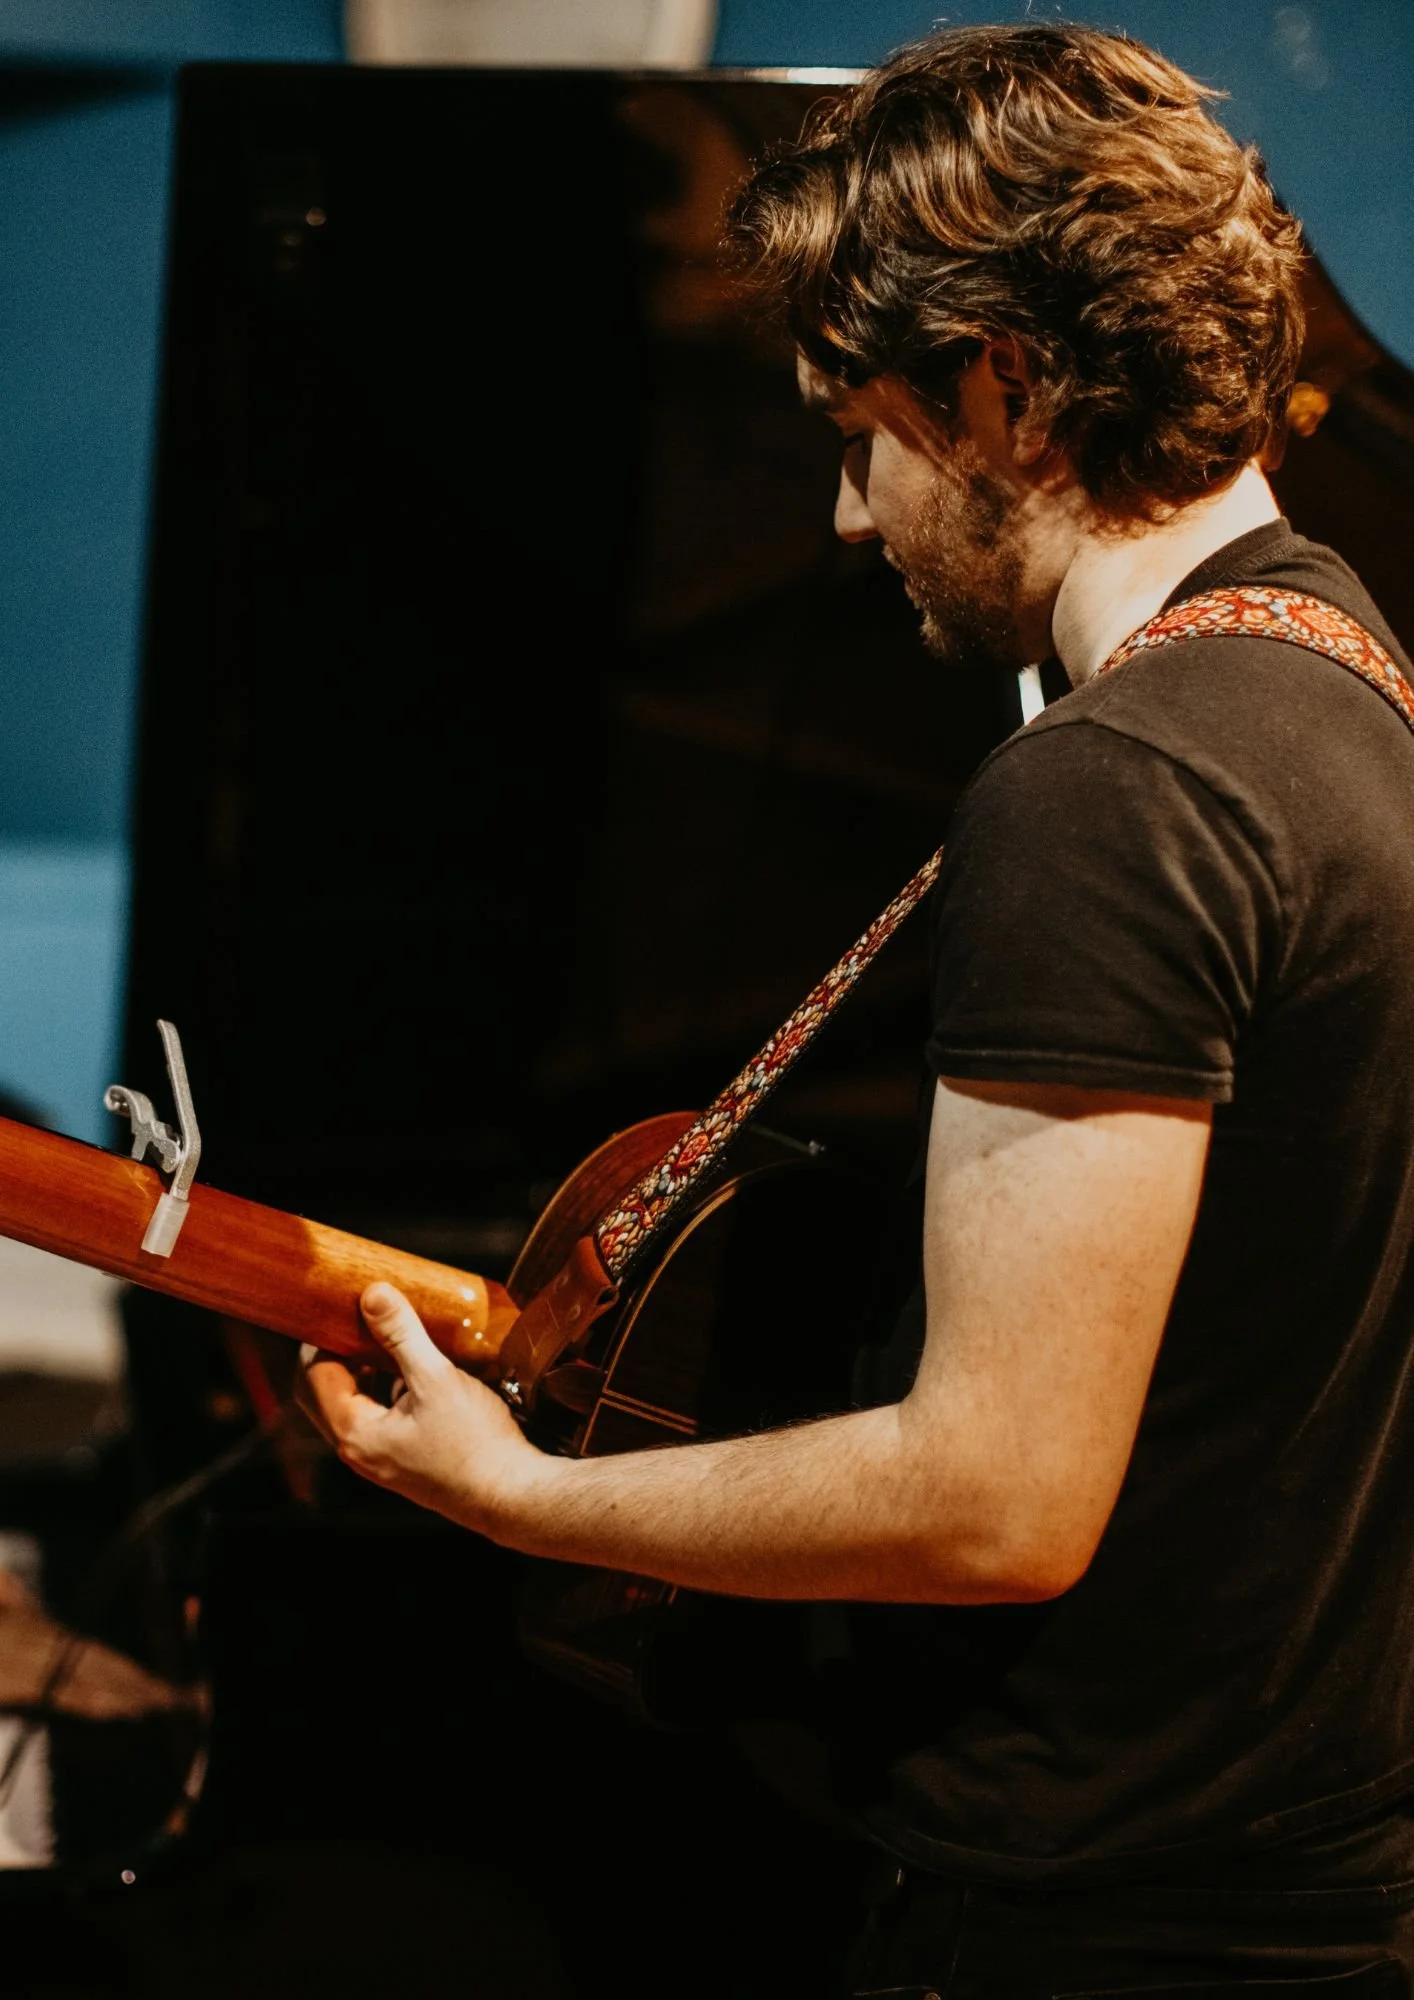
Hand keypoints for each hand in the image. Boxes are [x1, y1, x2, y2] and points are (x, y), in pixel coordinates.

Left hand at [294, 1283, 547, 1534]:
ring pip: (351, 1404)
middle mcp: (357, 1451)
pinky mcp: (401, 1460)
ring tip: (383, 1336)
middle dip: (334, 1352)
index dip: (323, 1336)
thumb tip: (372, 1294)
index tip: (344, 1305)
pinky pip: (376, 1417)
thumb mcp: (436, 1379)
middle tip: (355, 1317)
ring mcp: (379, 1458)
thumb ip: (401, 1335)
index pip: (314, 1375)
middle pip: (323, 1392)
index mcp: (354, 1433)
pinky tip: (411, 1371)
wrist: (511, 1494)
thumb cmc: (474, 1443)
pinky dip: (381, 1388)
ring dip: (359, 1370)